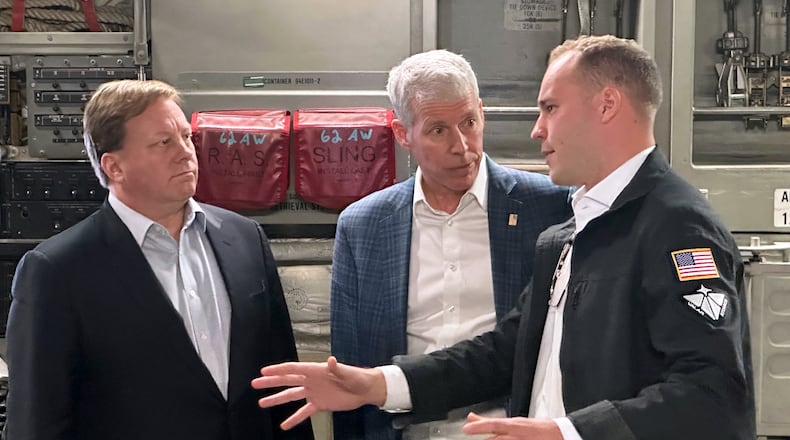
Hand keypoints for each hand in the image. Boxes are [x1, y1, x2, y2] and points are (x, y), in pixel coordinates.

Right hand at [251, 356, 386, 429]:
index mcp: (316, 370)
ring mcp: (314, 392)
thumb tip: (331, 360)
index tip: (263, 371)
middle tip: (255, 383)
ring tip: (262, 403)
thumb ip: (337, 368)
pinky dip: (294, 419)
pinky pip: (304, 412)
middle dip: (271, 382)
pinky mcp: (319, 404)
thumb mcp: (347, 373)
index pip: (293, 369)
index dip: (278, 369)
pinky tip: (284, 425)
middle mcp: (312, 381)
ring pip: (292, 396)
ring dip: (277, 399)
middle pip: (287, 380)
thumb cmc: (357, 378)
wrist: (365, 390)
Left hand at [462, 412, 562, 438]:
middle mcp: (517, 436)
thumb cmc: (534, 430)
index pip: (494, 424)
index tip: (466, 429)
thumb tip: (471, 418)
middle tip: (471, 436)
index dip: (479, 427)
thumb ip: (489, 423)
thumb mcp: (512, 423)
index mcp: (513, 426)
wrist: (558, 435)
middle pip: (496, 439)